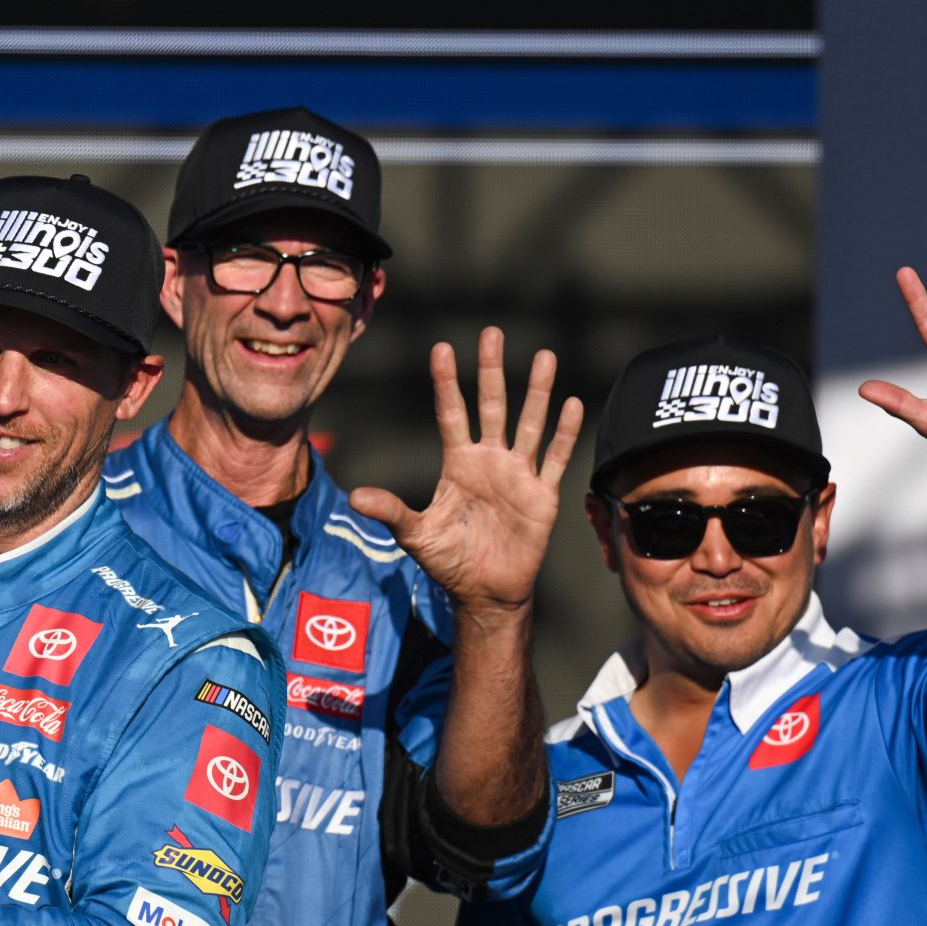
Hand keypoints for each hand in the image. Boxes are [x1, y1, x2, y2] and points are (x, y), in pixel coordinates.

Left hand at [348, 328, 582, 615]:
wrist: (485, 593)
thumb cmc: (448, 562)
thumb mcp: (415, 535)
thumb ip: (390, 512)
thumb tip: (354, 496)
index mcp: (458, 464)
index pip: (451, 413)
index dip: (447, 383)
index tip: (442, 348)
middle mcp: (489, 460)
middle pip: (492, 406)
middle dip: (491, 370)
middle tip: (491, 332)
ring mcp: (518, 475)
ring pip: (529, 423)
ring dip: (537, 391)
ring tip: (544, 355)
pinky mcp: (542, 495)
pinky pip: (554, 458)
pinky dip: (564, 433)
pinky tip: (571, 403)